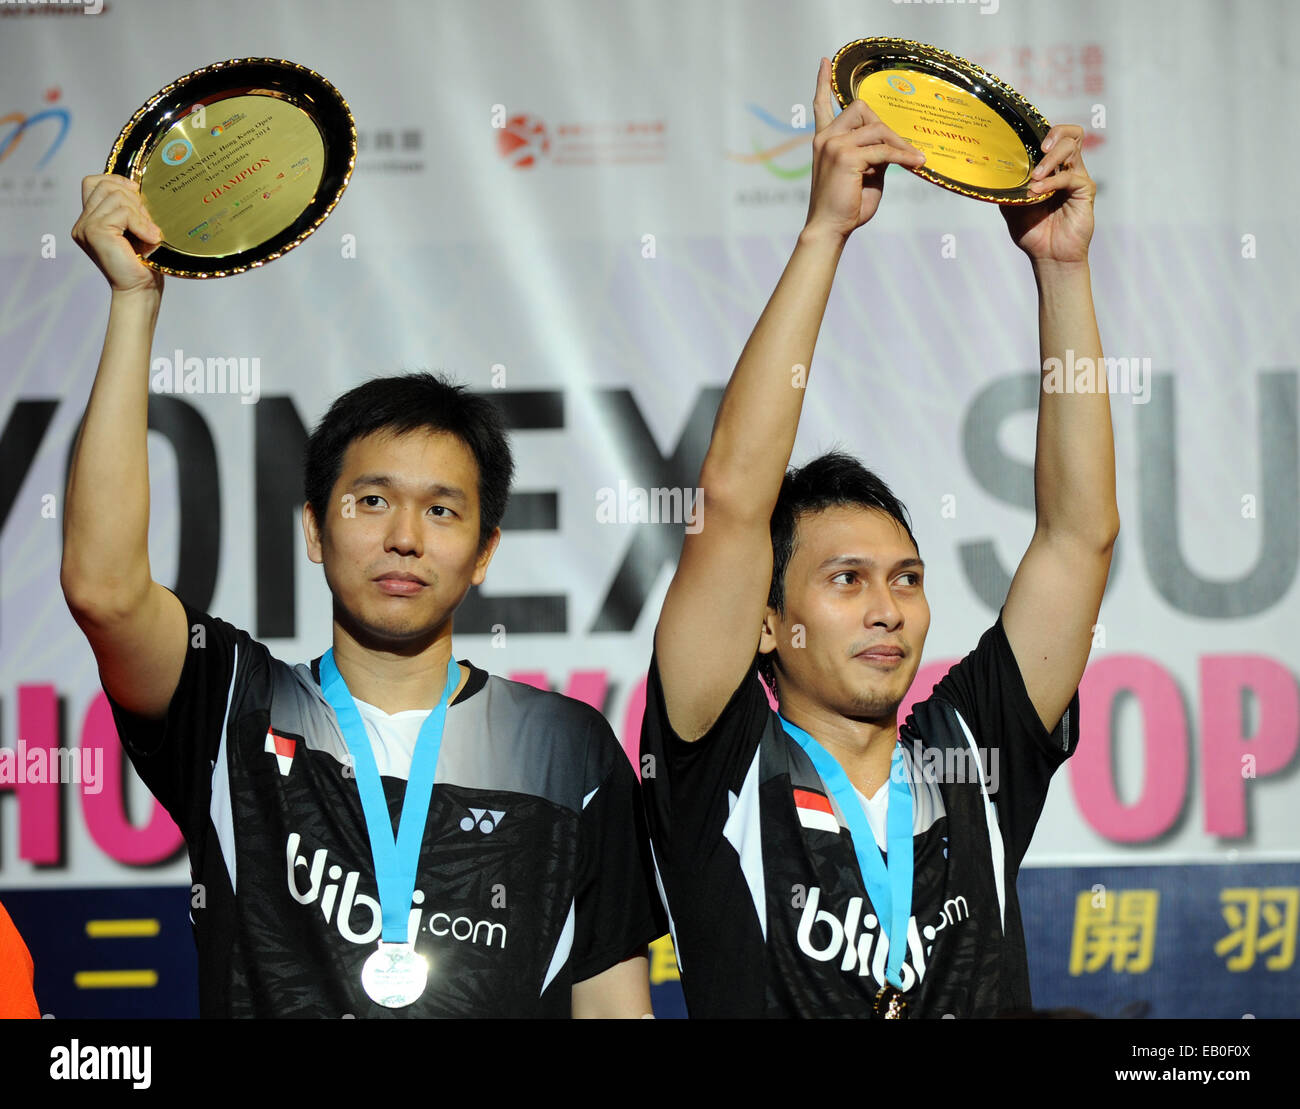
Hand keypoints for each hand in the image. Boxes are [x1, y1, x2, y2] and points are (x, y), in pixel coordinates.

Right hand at [71, 174, 164, 294]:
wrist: (139, 290)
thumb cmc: (142, 263)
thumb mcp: (136, 230)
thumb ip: (129, 210)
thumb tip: (135, 186)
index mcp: (89, 220)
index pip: (93, 183)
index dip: (116, 180)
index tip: (137, 192)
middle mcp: (83, 223)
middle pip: (105, 185)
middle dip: (132, 197)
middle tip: (148, 221)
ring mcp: (86, 227)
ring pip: (116, 196)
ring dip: (139, 212)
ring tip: (150, 232)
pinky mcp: (95, 232)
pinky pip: (122, 212)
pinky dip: (141, 222)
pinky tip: (150, 238)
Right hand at [805, 57, 925, 241]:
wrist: (830, 229)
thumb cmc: (846, 206)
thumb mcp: (865, 173)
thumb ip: (874, 153)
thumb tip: (894, 142)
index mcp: (824, 140)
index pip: (822, 105)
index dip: (822, 83)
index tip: (824, 62)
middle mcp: (826, 138)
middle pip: (861, 109)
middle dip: (886, 126)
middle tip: (902, 149)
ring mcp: (834, 145)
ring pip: (876, 129)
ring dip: (899, 144)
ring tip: (913, 160)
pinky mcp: (845, 156)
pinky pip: (883, 150)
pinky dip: (903, 156)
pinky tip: (915, 163)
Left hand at [1000, 125, 1094, 263]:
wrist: (1048, 256)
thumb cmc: (1033, 232)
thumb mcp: (1011, 206)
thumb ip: (1006, 188)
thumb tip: (988, 173)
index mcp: (1051, 168)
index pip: (1056, 136)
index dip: (1045, 131)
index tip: (1026, 139)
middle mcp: (1067, 168)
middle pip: (1070, 133)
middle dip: (1053, 135)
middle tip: (1039, 150)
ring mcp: (1077, 177)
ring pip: (1072, 147)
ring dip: (1050, 159)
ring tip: (1035, 177)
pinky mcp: (1085, 190)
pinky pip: (1070, 176)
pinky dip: (1052, 182)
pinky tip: (1038, 192)